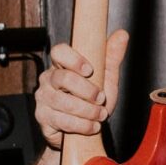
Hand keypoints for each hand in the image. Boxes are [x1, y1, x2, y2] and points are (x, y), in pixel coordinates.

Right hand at [34, 29, 128, 148]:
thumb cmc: (92, 100)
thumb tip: (122, 34)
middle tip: (101, 98)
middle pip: (63, 78)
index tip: (90, 70)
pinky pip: (62, 120)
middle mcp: (48, 80)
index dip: (73, 59)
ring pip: (63, 102)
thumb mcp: (105, 78)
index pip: (59, 52)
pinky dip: (82, 125)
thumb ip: (111, 57)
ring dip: (87, 111)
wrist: (84, 130)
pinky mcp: (43, 118)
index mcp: (61, 65)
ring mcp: (43, 99)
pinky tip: (92, 126)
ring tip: (100, 115)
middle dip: (87, 91)